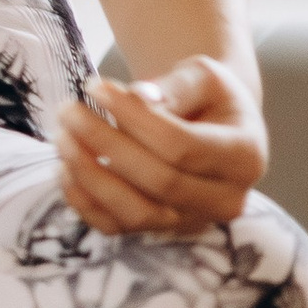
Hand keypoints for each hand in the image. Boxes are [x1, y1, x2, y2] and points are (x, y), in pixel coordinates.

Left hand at [56, 55, 267, 239]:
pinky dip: (85, 202)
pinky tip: (65, 168)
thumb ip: (176, 85)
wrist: (210, 124)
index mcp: (245, 156)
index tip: (94, 86)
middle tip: (68, 110)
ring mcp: (194, 222)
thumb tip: (139, 97)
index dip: (131, 117)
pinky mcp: (164, 232)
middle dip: (105, 144)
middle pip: (159, 182)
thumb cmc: (206, 96)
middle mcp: (226, 199)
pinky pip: (118, 228)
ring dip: (90, 176)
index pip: (181, 145)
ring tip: (62, 137)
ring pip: (137, 213)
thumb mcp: (203, 75)